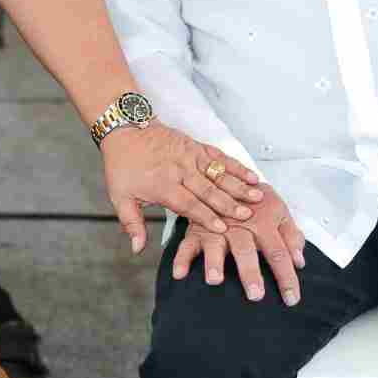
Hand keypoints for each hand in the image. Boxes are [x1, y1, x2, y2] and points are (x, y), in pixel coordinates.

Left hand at [101, 123, 262, 253]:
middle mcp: (179, 170)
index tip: (221, 229)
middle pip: (208, 189)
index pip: (187, 204)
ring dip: (238, 185)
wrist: (125, 128)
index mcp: (162, 185)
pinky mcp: (196, 146)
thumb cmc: (123, 165)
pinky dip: (237, 166)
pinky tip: (252, 176)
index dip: (204, 217)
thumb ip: (131, 223)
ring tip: (257, 196)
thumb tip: (137, 249)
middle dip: (228, 204)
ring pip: (218, 173)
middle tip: (247, 215)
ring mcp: (190, 156)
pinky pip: (220, 157)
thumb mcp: (120, 197)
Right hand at [172, 184, 306, 304]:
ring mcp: (216, 226)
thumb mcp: (280, 212)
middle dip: (250, 272)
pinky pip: (186, 244)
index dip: (286, 276)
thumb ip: (292, 236)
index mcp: (263, 222)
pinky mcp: (198, 228)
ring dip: (213, 262)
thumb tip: (299, 261)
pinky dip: (181, 259)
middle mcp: (239, 225)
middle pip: (246, 250)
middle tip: (255, 294)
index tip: (292, 299)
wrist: (231, 179)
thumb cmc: (258, 202)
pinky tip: (179, 274)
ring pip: (214, 244)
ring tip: (214, 279)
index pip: (278, 252)